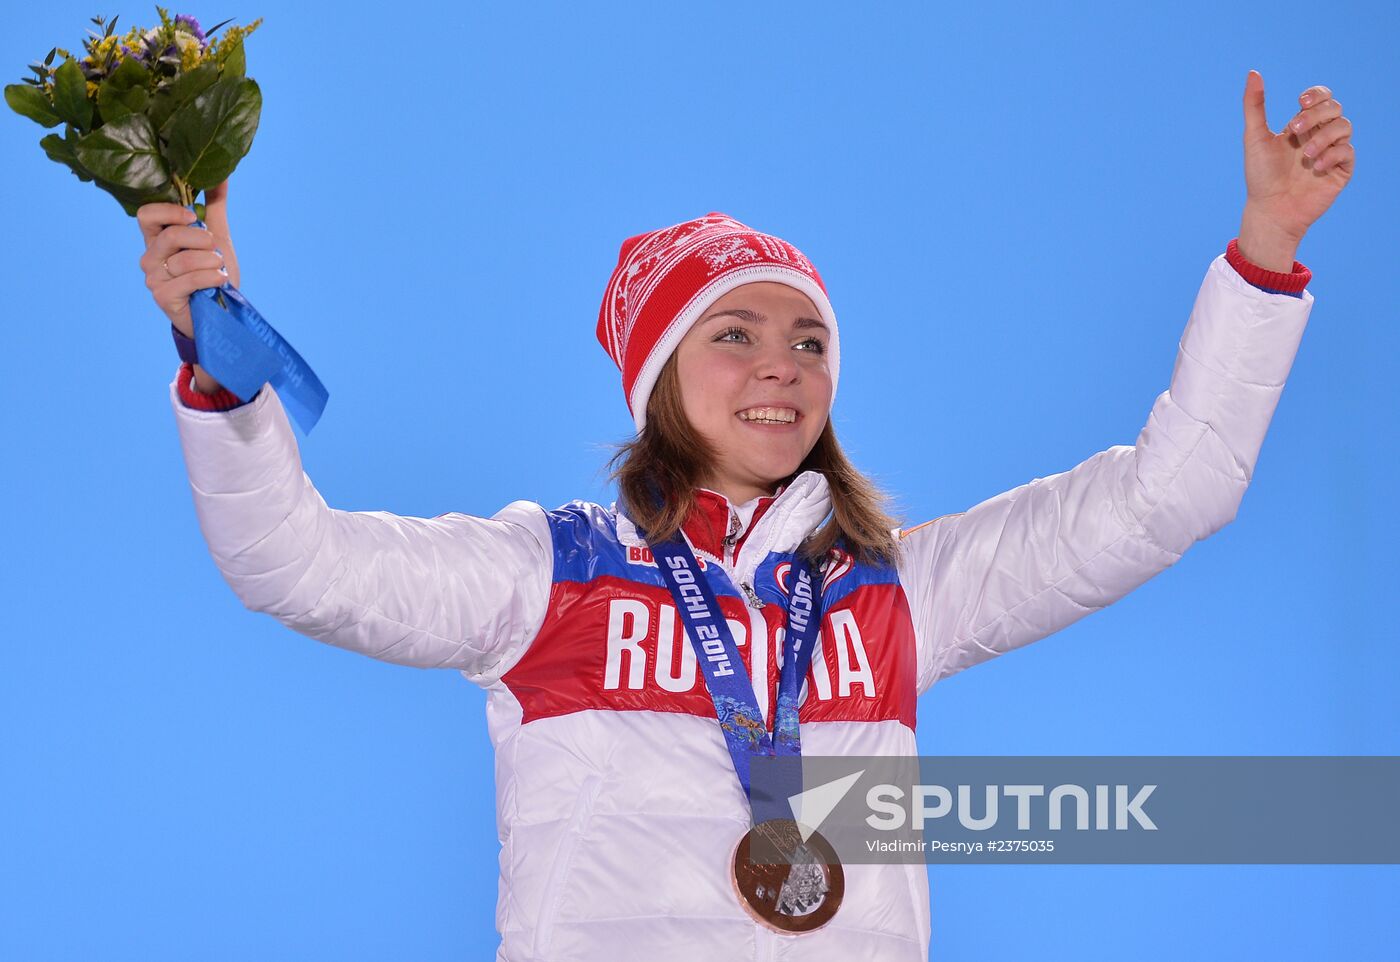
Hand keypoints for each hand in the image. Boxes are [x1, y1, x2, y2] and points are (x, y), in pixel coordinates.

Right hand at [136, 178, 238, 336]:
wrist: (221, 313)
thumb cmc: (213, 274)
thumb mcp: (217, 237)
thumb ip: (214, 206)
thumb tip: (221, 173)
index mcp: (158, 239)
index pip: (146, 214)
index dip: (169, 211)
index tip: (193, 215)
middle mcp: (150, 257)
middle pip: (170, 235)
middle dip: (201, 239)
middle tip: (215, 248)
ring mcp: (154, 278)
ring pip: (184, 259)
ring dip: (211, 262)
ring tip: (219, 269)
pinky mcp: (163, 297)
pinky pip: (189, 279)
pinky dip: (211, 277)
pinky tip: (221, 280)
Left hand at [1241, 71, 1354, 244]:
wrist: (1269, 210)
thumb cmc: (1260, 176)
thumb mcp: (1254, 137)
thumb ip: (1254, 105)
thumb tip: (1253, 73)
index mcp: (1301, 126)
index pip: (1321, 97)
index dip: (1317, 94)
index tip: (1300, 102)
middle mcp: (1319, 136)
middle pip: (1335, 108)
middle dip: (1316, 114)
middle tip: (1294, 131)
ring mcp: (1332, 152)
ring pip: (1345, 126)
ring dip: (1324, 137)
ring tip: (1305, 156)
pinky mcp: (1341, 170)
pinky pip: (1348, 151)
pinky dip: (1332, 155)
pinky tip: (1315, 167)